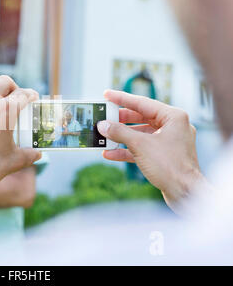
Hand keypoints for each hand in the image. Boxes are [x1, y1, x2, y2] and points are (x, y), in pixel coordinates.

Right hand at [97, 90, 205, 211]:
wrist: (185, 193)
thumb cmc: (170, 166)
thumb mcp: (140, 145)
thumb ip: (120, 132)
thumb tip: (104, 125)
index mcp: (173, 117)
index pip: (143, 103)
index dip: (122, 98)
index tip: (107, 94)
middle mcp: (173, 126)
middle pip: (141, 118)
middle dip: (120, 120)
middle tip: (104, 117)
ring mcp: (169, 141)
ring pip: (140, 134)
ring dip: (121, 137)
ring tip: (104, 136)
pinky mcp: (164, 155)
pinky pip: (142, 148)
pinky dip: (127, 150)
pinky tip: (110, 154)